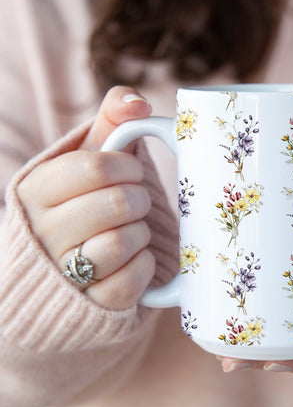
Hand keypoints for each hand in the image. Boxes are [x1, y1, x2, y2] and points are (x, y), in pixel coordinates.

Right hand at [17, 86, 155, 309]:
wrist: (63, 264)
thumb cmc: (83, 201)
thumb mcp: (88, 157)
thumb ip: (111, 121)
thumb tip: (136, 102)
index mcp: (35, 189)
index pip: (96, 166)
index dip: (128, 167)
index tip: (132, 172)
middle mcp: (41, 232)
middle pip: (118, 203)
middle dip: (138, 199)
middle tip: (134, 203)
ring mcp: (61, 273)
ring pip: (123, 243)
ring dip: (141, 233)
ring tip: (132, 230)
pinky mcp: (87, 305)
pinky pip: (129, 283)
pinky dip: (143, 267)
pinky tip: (135, 258)